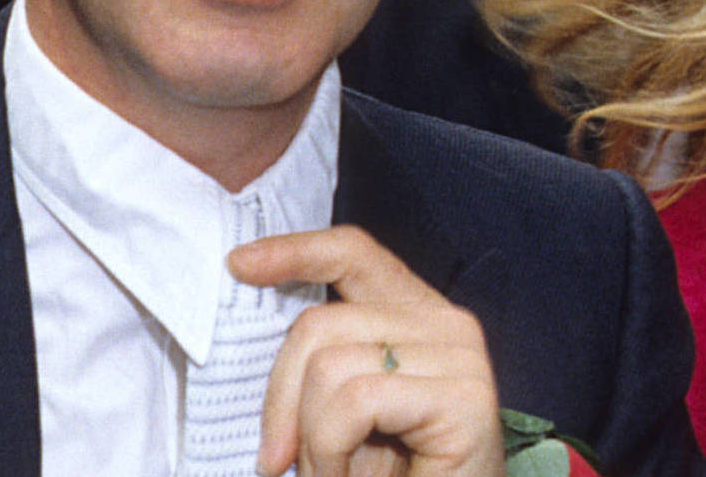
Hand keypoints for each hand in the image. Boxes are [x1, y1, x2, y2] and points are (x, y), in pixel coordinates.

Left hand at [229, 226, 503, 476]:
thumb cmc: (393, 474)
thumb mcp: (341, 409)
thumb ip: (316, 361)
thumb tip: (251, 301)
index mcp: (412, 314)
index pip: (351, 254)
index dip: (293, 251)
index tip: (239, 263)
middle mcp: (445, 323)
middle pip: (319, 324)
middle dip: (282, 400)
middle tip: (279, 460)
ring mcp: (460, 357)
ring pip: (329, 366)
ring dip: (311, 439)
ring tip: (328, 474)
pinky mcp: (466, 398)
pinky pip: (357, 401)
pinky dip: (331, 449)